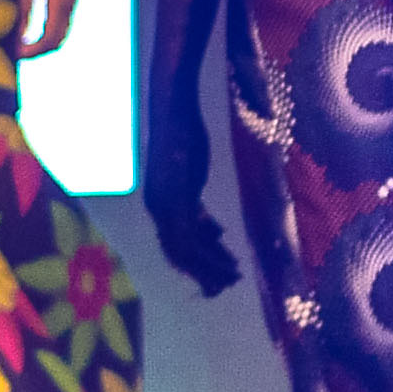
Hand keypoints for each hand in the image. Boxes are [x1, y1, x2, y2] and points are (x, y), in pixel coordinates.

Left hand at [16, 0, 77, 58]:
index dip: (33, 50)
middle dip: (38, 52)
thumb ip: (24, 8)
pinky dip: (47, 33)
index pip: (50, 37)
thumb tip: (20, 36)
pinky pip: (61, 23)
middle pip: (58, 40)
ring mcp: (72, 0)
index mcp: (61, 0)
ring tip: (21, 47)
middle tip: (16, 55)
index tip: (16, 55)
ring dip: (43, 44)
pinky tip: (30, 33)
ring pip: (61, 33)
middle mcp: (71, 3)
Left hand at [139, 114, 238, 298]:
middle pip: (178, 256)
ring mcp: (164, 205)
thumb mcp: (190, 176)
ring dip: (210, 268)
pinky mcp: (175, 197)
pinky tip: (229, 258)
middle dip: (203, 274)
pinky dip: (210, 253)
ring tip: (234, 276)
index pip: (175, 248)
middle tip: (227, 285)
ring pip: (185, 252)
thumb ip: (194, 203)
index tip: (217, 276)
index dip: (196, 266)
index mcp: (159, 205)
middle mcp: (158, 209)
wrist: (172, 107)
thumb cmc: (182, 134)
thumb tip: (211, 229)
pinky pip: (191, 237)